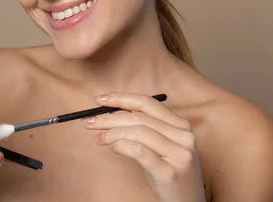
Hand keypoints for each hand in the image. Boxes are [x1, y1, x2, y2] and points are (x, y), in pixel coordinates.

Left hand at [82, 92, 206, 201]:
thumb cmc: (168, 174)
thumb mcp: (160, 147)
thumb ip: (144, 129)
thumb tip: (110, 115)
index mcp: (181, 125)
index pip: (148, 102)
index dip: (121, 98)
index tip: (99, 100)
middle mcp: (184, 136)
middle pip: (140, 117)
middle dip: (109, 117)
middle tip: (88, 121)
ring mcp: (179, 153)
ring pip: (139, 131)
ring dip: (112, 132)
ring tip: (99, 138)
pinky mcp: (170, 172)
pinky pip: (139, 151)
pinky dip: (121, 146)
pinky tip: (112, 148)